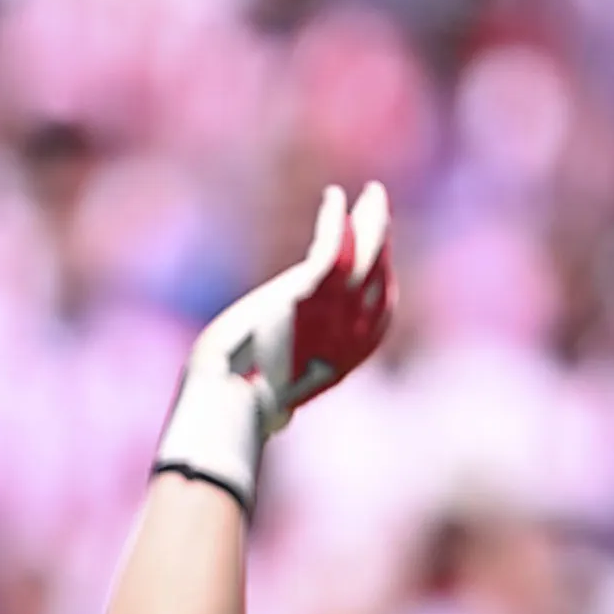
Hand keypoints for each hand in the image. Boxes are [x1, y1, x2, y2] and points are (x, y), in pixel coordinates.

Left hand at [152, 181, 393, 509]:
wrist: (231, 399)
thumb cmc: (242, 405)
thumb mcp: (274, 401)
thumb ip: (286, 397)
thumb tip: (279, 420)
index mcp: (352, 354)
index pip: (382, 306)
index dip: (382, 274)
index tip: (374, 250)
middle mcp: (355, 331)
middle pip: (380, 273)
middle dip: (383, 239)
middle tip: (378, 208)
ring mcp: (338, 310)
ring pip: (368, 253)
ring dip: (372, 218)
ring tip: (373, 192)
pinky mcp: (310, 291)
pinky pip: (334, 245)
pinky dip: (337, 218)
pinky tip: (335, 197)